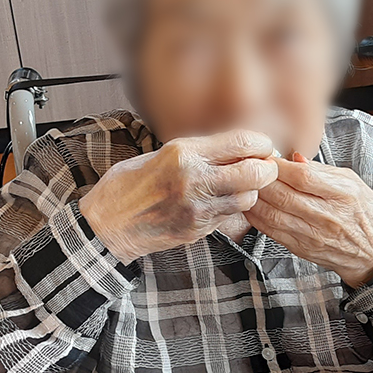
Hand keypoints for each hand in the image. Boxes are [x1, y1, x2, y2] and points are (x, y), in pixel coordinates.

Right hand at [79, 129, 278, 262]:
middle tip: (265, 167)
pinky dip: (232, 208)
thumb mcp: (159, 155)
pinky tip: (221, 202)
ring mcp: (198, 209)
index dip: (261, 143)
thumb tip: (233, 147)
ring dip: (251, 191)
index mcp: (183, 153)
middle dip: (266, 169)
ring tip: (241, 186)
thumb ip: (197, 152)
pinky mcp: (198, 230)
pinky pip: (229, 216)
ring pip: (248, 198)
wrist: (106, 226)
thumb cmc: (128, 186)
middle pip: (255, 173)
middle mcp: (194, 180)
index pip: (241, 143)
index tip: (263, 146)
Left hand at [245, 153, 372, 287]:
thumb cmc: (364, 214)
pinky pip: (271, 231)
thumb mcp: (352, 182)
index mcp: (342, 194)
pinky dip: (256, 217)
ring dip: (255, 199)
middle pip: (283, 195)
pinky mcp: (301, 248)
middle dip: (262, 180)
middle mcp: (327, 216)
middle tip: (252, 169)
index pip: (302, 177)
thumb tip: (294, 157)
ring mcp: (313, 235)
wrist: (372, 253)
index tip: (269, 157)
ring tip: (248, 186)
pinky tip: (252, 206)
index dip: (280, 166)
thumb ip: (322, 170)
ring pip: (273, 214)